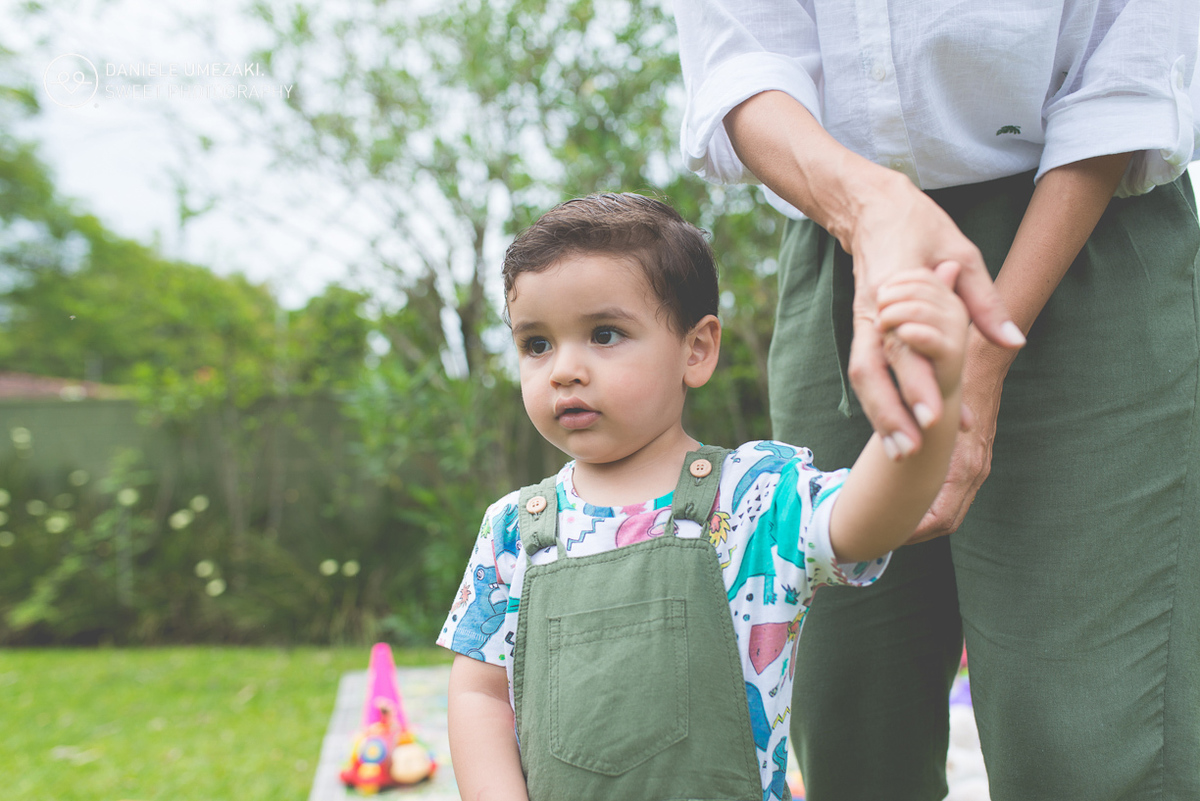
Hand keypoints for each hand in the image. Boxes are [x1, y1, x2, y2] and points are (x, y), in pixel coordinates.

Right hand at [844, 171, 1023, 457]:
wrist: (871, 209)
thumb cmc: (920, 226)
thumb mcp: (963, 252)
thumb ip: (984, 302)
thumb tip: (1013, 342)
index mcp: (895, 290)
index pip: (905, 347)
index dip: (918, 385)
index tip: (935, 417)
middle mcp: (873, 313)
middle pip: (872, 373)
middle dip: (890, 415)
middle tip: (912, 452)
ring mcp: (863, 323)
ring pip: (864, 377)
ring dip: (880, 416)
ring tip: (902, 453)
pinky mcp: (863, 330)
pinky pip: (866, 372)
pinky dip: (879, 402)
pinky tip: (897, 428)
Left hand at [906, 330, 1009, 542]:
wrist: (979, 363)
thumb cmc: (945, 382)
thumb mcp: (928, 414)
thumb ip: (916, 442)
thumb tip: (886, 472)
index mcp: (963, 466)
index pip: (941, 518)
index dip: (915, 532)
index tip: (888, 535)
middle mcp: (973, 471)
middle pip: (946, 521)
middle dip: (916, 532)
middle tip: (885, 535)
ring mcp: (977, 466)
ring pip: (951, 510)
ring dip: (924, 520)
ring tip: (894, 523)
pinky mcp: (975, 459)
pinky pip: (955, 493)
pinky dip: (934, 503)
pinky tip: (911, 499)